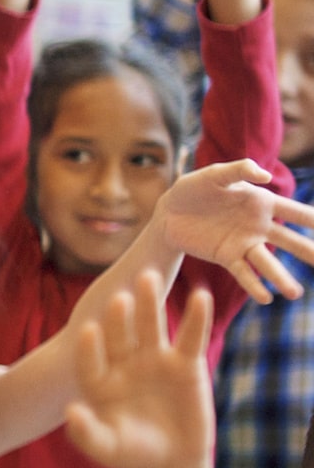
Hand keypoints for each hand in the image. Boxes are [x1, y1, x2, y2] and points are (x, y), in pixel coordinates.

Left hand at [64, 278, 215, 467]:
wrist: (170, 459)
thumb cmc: (131, 453)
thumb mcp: (106, 447)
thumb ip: (86, 432)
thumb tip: (70, 412)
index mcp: (99, 379)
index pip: (91, 359)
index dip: (89, 348)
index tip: (87, 331)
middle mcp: (124, 363)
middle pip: (120, 334)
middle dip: (118, 316)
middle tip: (117, 296)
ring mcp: (155, 360)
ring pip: (151, 327)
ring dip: (150, 303)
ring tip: (149, 277)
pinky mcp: (186, 363)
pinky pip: (190, 337)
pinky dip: (196, 318)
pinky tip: (201, 296)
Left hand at [153, 158, 313, 302]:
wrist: (168, 212)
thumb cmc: (194, 188)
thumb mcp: (214, 174)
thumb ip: (239, 170)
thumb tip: (265, 175)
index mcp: (262, 204)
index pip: (296, 213)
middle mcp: (259, 226)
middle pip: (290, 241)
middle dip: (310, 252)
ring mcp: (244, 243)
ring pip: (267, 262)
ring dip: (281, 278)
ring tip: (295, 293)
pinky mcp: (226, 256)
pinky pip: (242, 272)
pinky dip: (253, 284)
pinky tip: (265, 298)